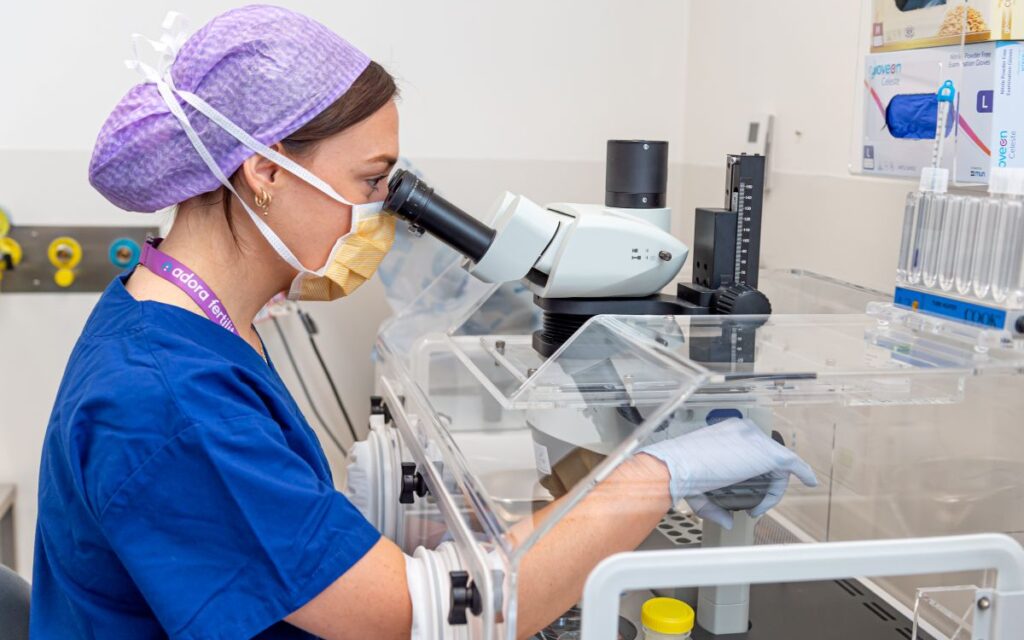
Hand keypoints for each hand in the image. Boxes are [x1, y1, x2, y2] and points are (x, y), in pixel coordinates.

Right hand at [638, 417, 816, 528]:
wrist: (678, 468)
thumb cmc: (682, 474)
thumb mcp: (701, 488)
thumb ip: (716, 505)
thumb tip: (728, 521)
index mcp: (727, 433)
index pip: (752, 453)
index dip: (754, 476)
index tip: (749, 493)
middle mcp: (743, 431)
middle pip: (766, 459)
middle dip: (765, 484)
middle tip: (754, 505)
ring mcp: (756, 440)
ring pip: (778, 465)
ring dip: (773, 489)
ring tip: (759, 507)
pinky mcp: (766, 453)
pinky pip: (792, 462)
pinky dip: (803, 471)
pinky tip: (810, 480)